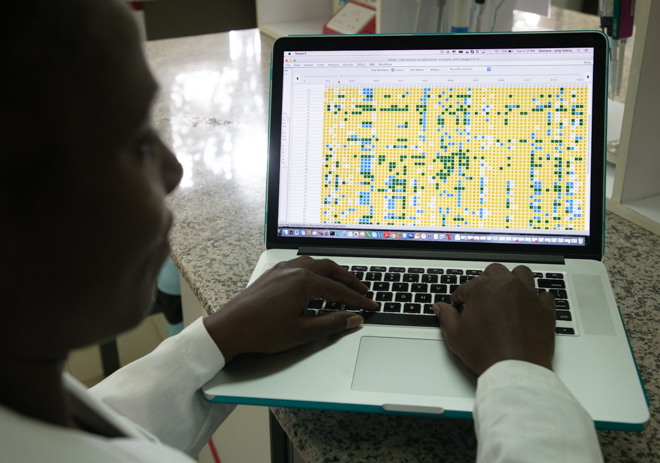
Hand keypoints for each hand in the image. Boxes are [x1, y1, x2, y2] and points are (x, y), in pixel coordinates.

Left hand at [203, 256, 377, 361]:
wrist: (229, 328)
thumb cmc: (262, 331)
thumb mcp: (302, 332)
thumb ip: (332, 323)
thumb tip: (354, 319)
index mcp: (304, 282)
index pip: (339, 291)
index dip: (358, 300)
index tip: (370, 306)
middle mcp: (294, 270)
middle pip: (330, 269)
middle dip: (349, 280)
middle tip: (362, 291)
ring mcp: (281, 270)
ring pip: (315, 264)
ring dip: (332, 273)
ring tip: (342, 285)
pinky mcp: (272, 274)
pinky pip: (300, 265)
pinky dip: (315, 271)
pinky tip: (315, 282)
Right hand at [432, 263, 555, 375]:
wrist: (515, 370)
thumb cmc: (486, 352)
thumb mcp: (456, 335)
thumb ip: (446, 316)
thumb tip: (440, 307)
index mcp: (482, 289)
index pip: (466, 287)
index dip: (460, 298)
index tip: (460, 307)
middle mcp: (506, 286)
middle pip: (495, 271)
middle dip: (486, 280)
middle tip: (482, 297)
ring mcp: (528, 296)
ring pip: (522, 273)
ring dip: (513, 279)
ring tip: (507, 292)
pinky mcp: (545, 309)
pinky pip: (545, 295)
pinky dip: (538, 299)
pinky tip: (530, 307)